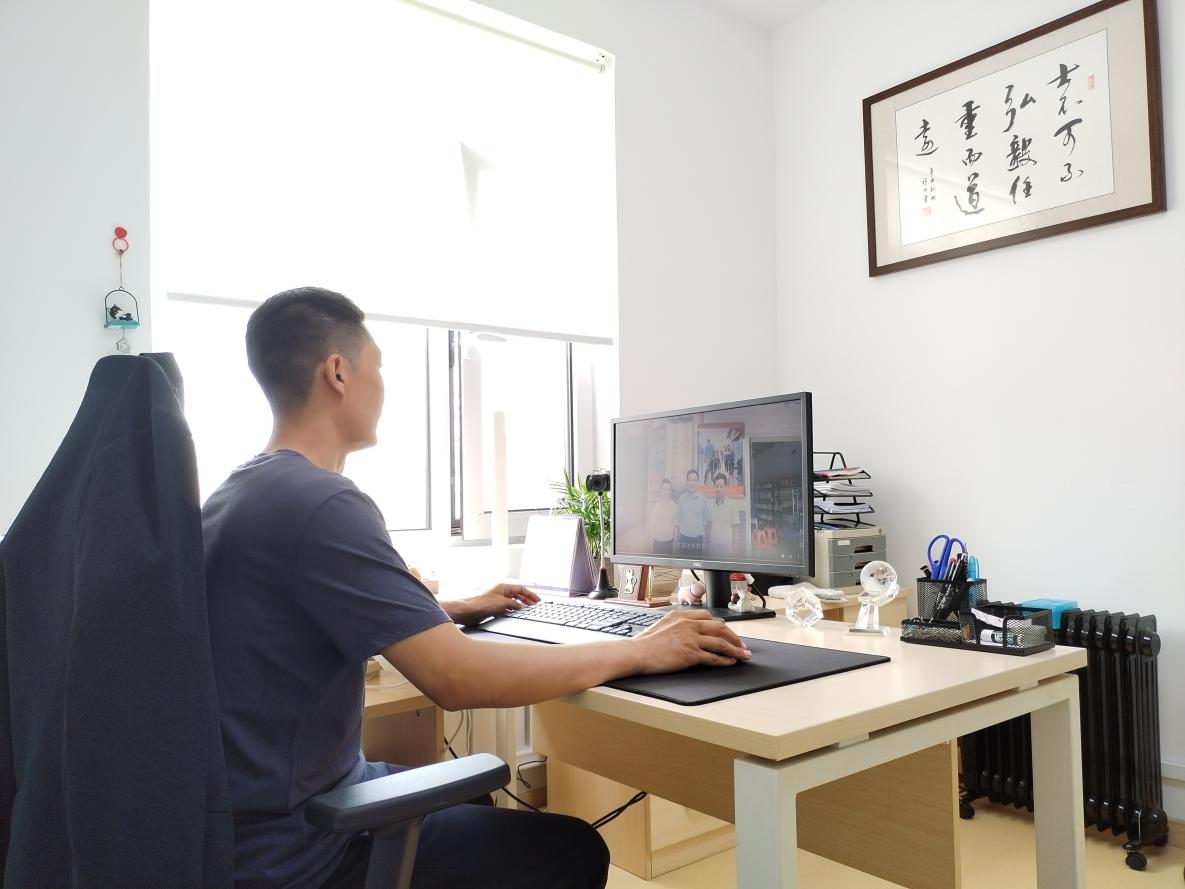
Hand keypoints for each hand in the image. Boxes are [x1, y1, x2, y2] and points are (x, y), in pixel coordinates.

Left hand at [447, 584, 539, 625]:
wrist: (468, 611)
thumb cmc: (481, 604)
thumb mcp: (502, 603)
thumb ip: (514, 604)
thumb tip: (521, 606)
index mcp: (503, 587)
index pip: (520, 589)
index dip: (530, 594)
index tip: (537, 600)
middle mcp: (500, 592)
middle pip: (517, 594)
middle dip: (526, 599)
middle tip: (534, 604)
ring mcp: (497, 599)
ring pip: (512, 601)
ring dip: (520, 605)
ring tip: (527, 609)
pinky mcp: (493, 607)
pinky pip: (506, 607)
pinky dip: (512, 610)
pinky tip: (515, 613)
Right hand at [631, 610, 750, 671]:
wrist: (637, 653)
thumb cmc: (644, 642)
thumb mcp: (661, 625)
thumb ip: (676, 625)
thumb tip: (684, 631)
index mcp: (680, 615)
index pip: (707, 617)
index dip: (720, 625)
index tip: (726, 632)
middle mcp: (688, 624)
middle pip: (719, 627)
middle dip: (733, 636)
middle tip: (741, 644)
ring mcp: (691, 638)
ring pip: (720, 642)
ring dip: (735, 649)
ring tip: (744, 654)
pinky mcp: (691, 653)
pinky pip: (713, 657)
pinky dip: (725, 660)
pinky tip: (731, 662)